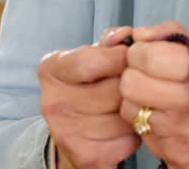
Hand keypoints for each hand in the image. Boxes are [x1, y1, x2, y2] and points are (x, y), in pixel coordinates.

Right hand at [38, 26, 139, 168]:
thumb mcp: (97, 55)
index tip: (133, 58)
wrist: (76, 130)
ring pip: (124, 115)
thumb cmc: (92, 84)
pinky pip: (126, 140)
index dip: (122, 58)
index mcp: (51, 69)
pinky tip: (126, 126)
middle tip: (136, 85)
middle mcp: (52, 101)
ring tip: (131, 105)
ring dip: (137, 110)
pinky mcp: (85, 155)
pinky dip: (134, 133)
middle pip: (114, 90)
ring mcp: (66, 131)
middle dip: (134, 86)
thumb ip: (112, 41)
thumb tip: (126, 34)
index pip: (91, 61)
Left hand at [118, 20, 188, 168]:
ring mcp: (182, 135)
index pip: (147, 57)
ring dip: (137, 101)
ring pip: (129, 109)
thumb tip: (139, 34)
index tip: (146, 54)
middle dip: (132, 75)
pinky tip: (167, 119)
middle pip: (130, 84)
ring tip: (156, 98)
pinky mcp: (172, 157)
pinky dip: (147, 124)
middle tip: (146, 75)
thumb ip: (177, 39)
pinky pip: (141, 134)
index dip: (139, 52)